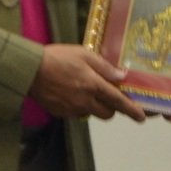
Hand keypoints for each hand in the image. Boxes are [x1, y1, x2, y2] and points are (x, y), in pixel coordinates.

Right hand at [30, 44, 147, 121]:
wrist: (29, 70)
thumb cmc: (57, 57)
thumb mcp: (84, 54)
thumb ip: (104, 67)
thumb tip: (121, 76)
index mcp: (93, 85)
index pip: (118, 102)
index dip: (132, 110)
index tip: (141, 117)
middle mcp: (85, 101)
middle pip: (107, 113)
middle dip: (111, 108)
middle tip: (107, 96)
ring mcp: (72, 109)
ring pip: (91, 113)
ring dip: (94, 106)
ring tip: (83, 89)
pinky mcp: (60, 113)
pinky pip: (75, 113)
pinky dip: (77, 105)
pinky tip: (68, 92)